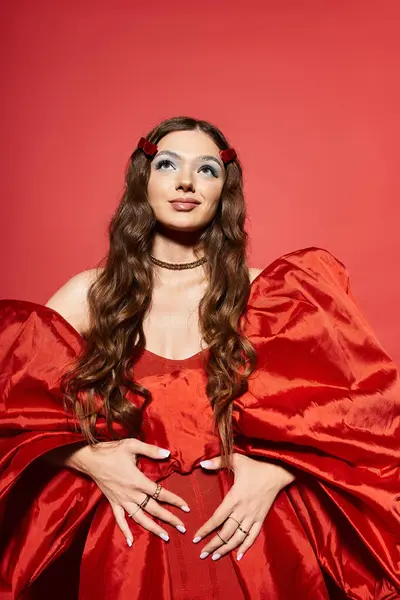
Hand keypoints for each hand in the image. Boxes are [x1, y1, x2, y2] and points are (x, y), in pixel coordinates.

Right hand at [46, 439, 189, 546]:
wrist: (90, 459)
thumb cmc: (112, 450)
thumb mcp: (132, 445)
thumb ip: (151, 450)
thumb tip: (168, 453)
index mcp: (138, 481)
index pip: (160, 493)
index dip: (175, 500)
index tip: (186, 507)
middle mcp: (131, 494)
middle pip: (153, 509)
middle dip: (169, 518)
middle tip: (182, 528)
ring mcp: (122, 500)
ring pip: (139, 518)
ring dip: (153, 528)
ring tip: (165, 537)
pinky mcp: (113, 502)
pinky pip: (120, 519)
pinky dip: (125, 531)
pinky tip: (131, 542)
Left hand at [193, 453, 294, 560]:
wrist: (277, 472)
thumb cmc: (255, 466)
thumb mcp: (236, 460)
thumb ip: (217, 462)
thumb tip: (202, 464)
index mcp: (234, 498)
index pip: (217, 518)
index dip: (206, 530)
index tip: (196, 538)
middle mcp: (242, 510)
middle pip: (225, 533)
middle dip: (213, 545)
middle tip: (202, 554)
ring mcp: (252, 516)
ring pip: (237, 538)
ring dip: (225, 549)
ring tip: (215, 557)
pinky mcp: (261, 518)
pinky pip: (253, 536)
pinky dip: (245, 547)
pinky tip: (238, 556)